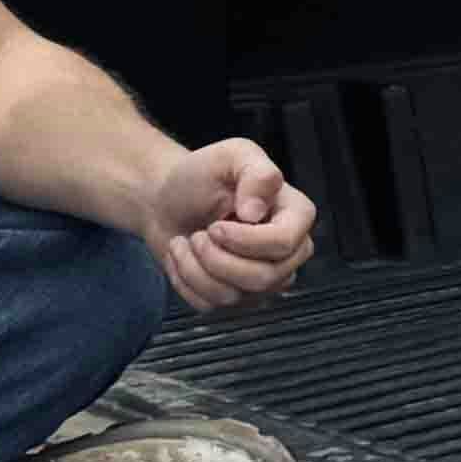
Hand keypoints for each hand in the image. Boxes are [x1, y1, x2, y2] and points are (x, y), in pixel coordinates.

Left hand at [149, 135, 317, 308]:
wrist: (165, 200)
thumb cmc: (200, 177)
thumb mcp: (231, 156)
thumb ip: (256, 173)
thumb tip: (256, 212)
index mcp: (295, 216)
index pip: (285, 243)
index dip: (246, 240)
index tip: (216, 224)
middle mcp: (287, 253)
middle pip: (264, 278)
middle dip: (217, 257)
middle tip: (201, 232)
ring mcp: (262, 280)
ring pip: (235, 296)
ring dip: (195, 267)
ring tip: (188, 241)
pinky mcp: (235, 298)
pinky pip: (211, 305)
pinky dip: (184, 280)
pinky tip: (183, 257)